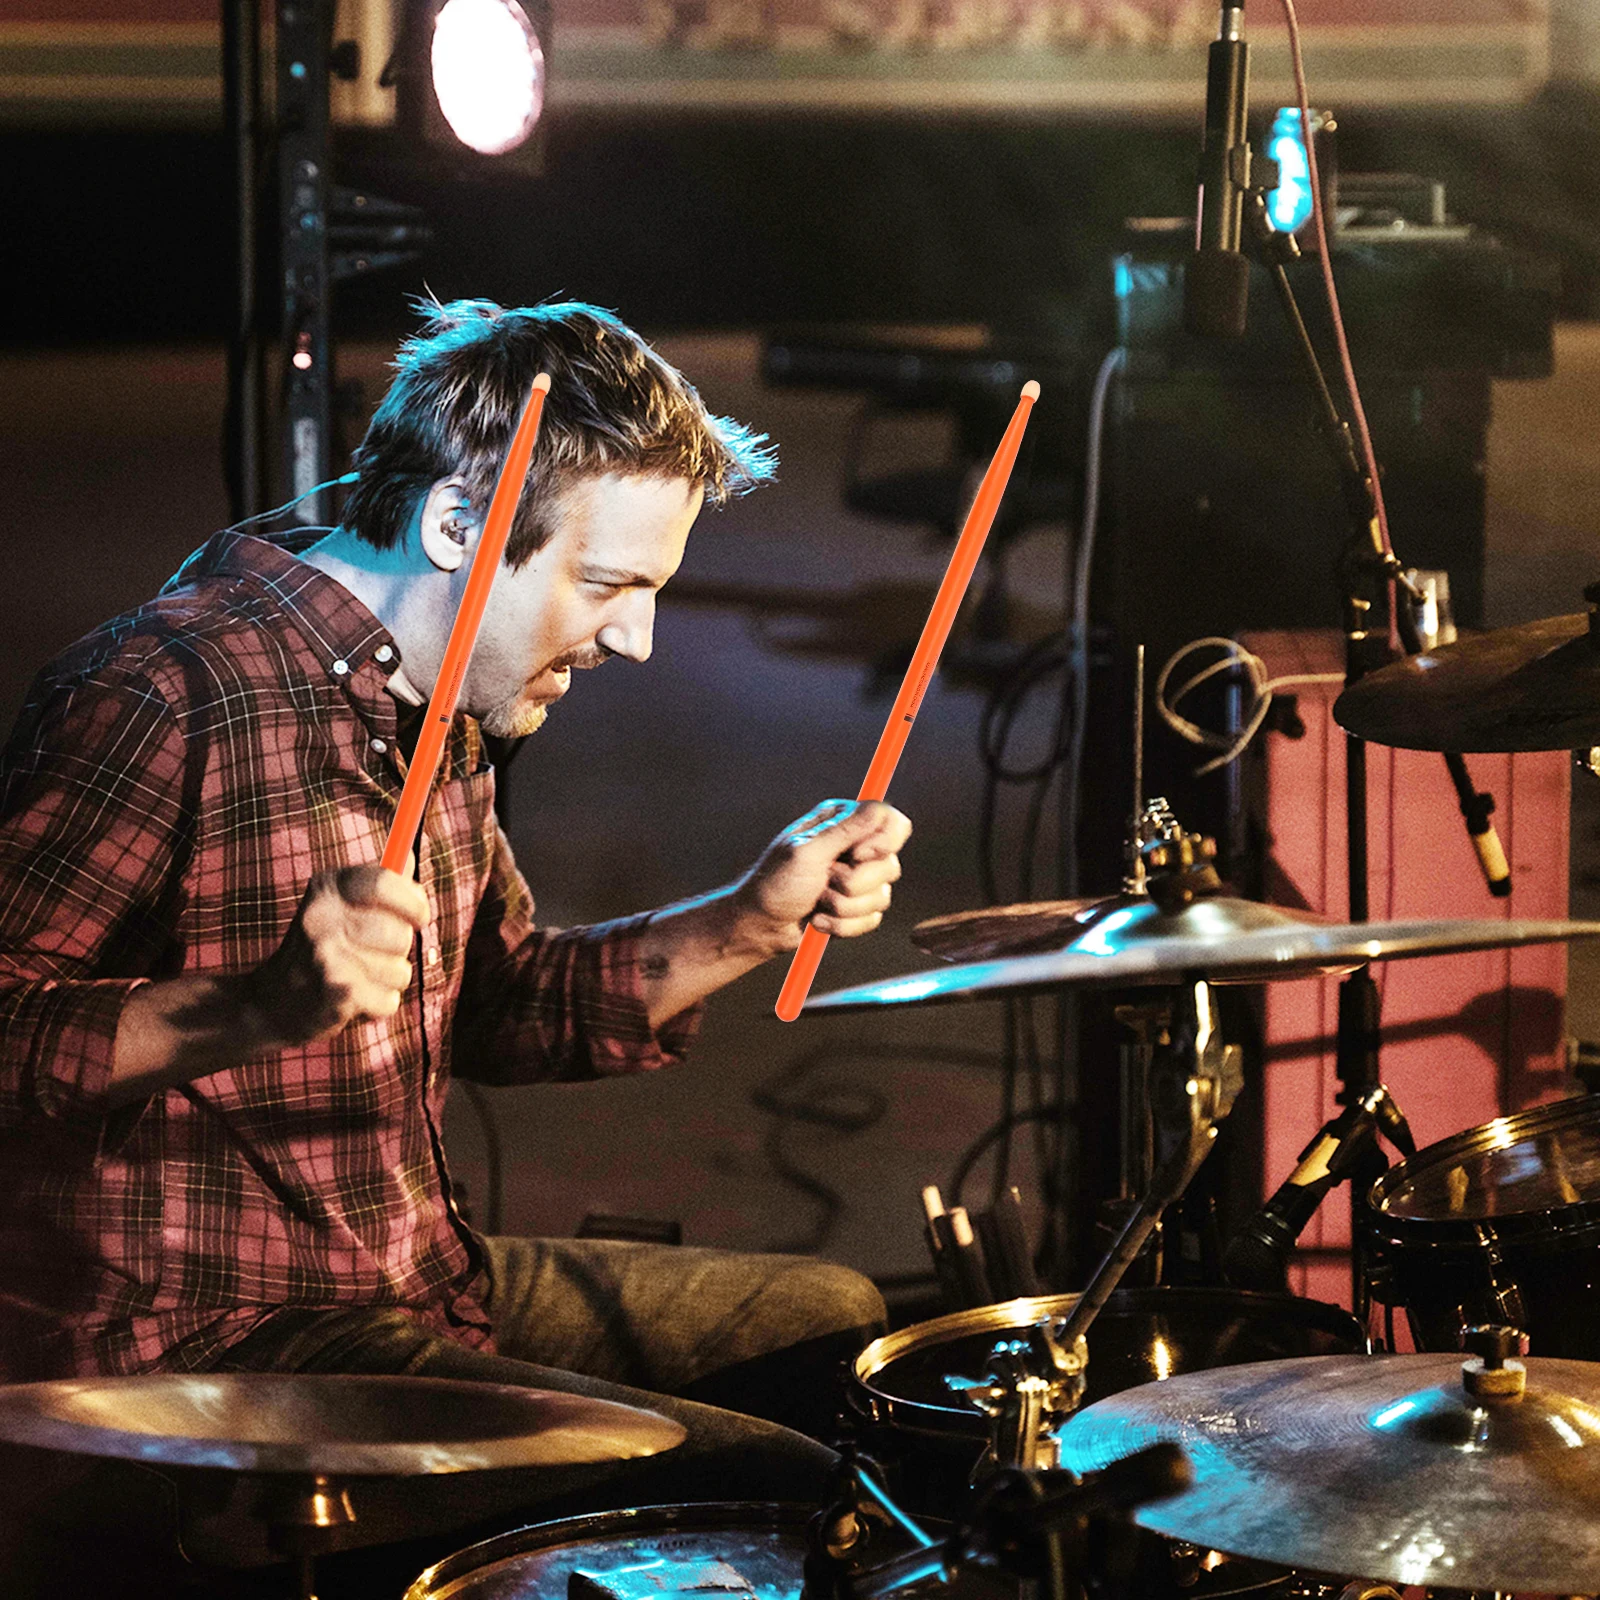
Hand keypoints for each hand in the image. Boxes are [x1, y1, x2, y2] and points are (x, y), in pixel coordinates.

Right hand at [248, 861, 429, 1044]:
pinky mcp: (335, 993)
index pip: (385, 882)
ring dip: (389, 979)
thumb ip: (378, 885)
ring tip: (359, 977)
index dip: (413, 902)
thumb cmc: (322, 949)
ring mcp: (326, 955)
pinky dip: (379, 1005)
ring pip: (399, 970)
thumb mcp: (341, 908)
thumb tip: (408, 858)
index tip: (418, 917)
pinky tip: (353, 1000)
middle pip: (401, 933)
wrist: (271, 1003)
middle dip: (398, 949)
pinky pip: (390, 1000)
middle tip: (374, 953)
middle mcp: (322, 917)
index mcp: (327, 888)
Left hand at [731, 800, 911, 957]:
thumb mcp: (807, 853)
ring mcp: (857, 879)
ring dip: (844, 907)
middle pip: (889, 865)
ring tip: (816, 902)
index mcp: (842, 823)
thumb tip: (880, 807)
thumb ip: (847, 831)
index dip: (884, 841)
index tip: (859, 855)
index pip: (890, 822)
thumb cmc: (775, 883)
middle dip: (854, 883)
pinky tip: (818, 920)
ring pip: (881, 897)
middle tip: (823, 882)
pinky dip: (843, 926)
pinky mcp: (856, 907)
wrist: (760, 926)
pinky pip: (871, 919)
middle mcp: (854, 848)